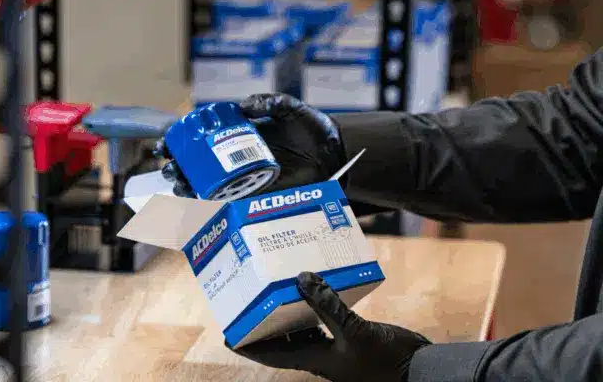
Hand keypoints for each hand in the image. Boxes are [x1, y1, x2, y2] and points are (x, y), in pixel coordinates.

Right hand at [153, 93, 346, 197]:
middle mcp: (236, 159)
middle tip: (170, 166)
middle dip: (176, 167)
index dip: (180, 141)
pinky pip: (227, 203)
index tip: (166, 142)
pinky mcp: (255, 196)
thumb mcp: (292, 109)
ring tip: (178, 182)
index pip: (201, 139)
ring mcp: (244, 179)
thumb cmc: (313, 130)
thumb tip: (243, 106)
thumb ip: (271, 102)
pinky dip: (208, 205)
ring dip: (185, 186)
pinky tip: (195, 202)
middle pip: (196, 165)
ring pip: (205, 186)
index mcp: (238, 136)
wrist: (335, 155)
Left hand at [229, 272, 430, 381]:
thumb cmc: (388, 359)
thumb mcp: (355, 330)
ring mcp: (335, 349)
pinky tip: (314, 293)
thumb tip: (300, 278)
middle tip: (249, 305)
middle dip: (264, 326)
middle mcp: (320, 355)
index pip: (270, 354)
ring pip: (301, 331)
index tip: (228, 335)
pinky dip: (314, 310)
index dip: (248, 345)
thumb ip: (328, 305)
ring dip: (286, 316)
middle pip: (282, 341)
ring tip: (273, 293)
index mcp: (314, 359)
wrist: (420, 371)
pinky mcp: (350, 339)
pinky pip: (323, 324)